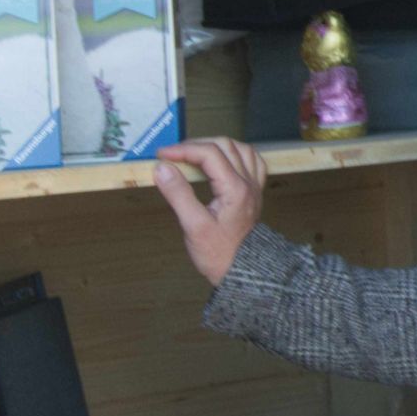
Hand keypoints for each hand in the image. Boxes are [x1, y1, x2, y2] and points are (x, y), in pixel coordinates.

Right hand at [153, 138, 267, 286]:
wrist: (241, 270)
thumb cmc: (216, 252)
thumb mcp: (193, 225)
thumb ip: (178, 194)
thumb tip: (161, 167)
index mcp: (235, 188)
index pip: (209, 154)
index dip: (183, 149)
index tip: (161, 155)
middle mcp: (249, 182)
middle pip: (225, 146)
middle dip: (197, 145)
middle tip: (173, 155)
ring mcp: (255, 185)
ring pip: (240, 149)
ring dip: (216, 145)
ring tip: (192, 154)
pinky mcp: (255, 191)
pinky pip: (251, 161)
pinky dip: (234, 153)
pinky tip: (221, 160)